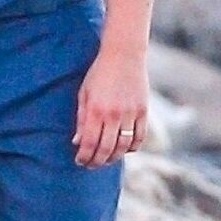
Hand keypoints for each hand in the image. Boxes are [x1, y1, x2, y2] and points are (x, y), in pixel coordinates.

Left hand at [72, 46, 148, 167]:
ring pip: (124, 147)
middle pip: (106, 149)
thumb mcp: (84, 94)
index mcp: (96, 110)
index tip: (80, 161)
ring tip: (106, 159)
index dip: (84, 156)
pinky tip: (123, 149)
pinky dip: (131, 148)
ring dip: (114, 157)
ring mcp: (131, 114)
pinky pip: (139, 138)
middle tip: (91, 165)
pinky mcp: (143, 111)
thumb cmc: (99, 73)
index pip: (90, 143)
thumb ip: (81, 119)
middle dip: (97, 162)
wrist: (123, 55)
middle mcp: (114, 114)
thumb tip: (77, 143)